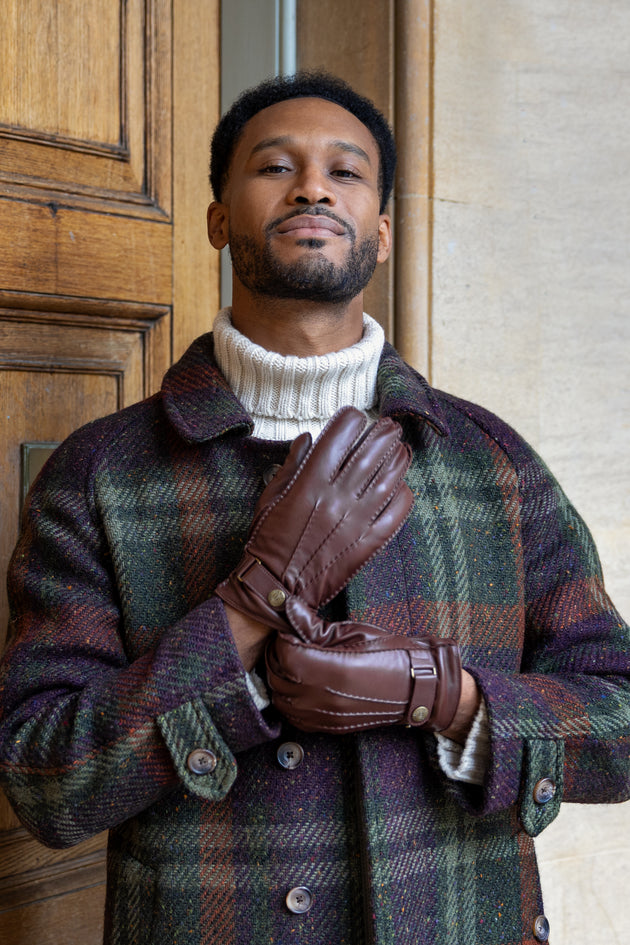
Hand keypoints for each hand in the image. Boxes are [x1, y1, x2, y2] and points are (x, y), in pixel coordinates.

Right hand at [215, 407, 412, 631]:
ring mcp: (355, 521)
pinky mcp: (367, 544)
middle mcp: (336, 498)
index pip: (338, 437)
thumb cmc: (268, 540)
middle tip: (389, 427)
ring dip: (399, 459)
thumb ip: (292, 464)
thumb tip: (309, 438)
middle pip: (371, 453)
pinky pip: (395, 513)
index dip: (351, 420)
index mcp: (309, 483)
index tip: (355, 417)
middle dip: (384, 434)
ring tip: (401, 450)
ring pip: (389, 479)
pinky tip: (401, 487)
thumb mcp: (271, 496)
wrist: (276, 589)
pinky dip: (403, 495)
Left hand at [265, 597, 461, 732]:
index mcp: (331, 669)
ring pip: (281, 701)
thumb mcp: (353, 631)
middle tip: (288, 642)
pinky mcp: (329, 727)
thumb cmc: (389, 654)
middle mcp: (324, 697)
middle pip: (278, 678)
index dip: (283, 638)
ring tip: (292, 664)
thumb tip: (287, 608)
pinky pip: (294, 718)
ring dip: (280, 680)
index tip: (290, 630)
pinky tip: (299, 686)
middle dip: (277, 657)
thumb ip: (314, 625)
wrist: (416, 687)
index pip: (285, 654)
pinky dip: (289, 701)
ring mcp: (326, 716)